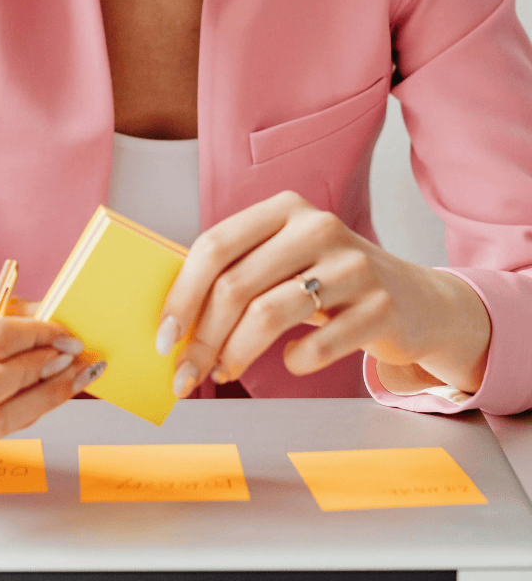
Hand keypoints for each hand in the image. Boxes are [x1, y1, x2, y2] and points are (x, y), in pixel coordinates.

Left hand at [156, 191, 490, 395]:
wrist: (417, 300)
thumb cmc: (329, 282)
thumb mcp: (286, 259)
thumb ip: (238, 272)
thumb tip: (172, 321)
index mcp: (284, 208)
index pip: (215, 245)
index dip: (182, 294)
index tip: (163, 336)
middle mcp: (318, 226)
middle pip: (236, 285)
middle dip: (202, 337)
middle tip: (185, 372)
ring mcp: (354, 264)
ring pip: (269, 314)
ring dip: (235, 354)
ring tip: (224, 371)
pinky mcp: (382, 306)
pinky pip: (318, 345)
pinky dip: (294, 362)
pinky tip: (291, 362)